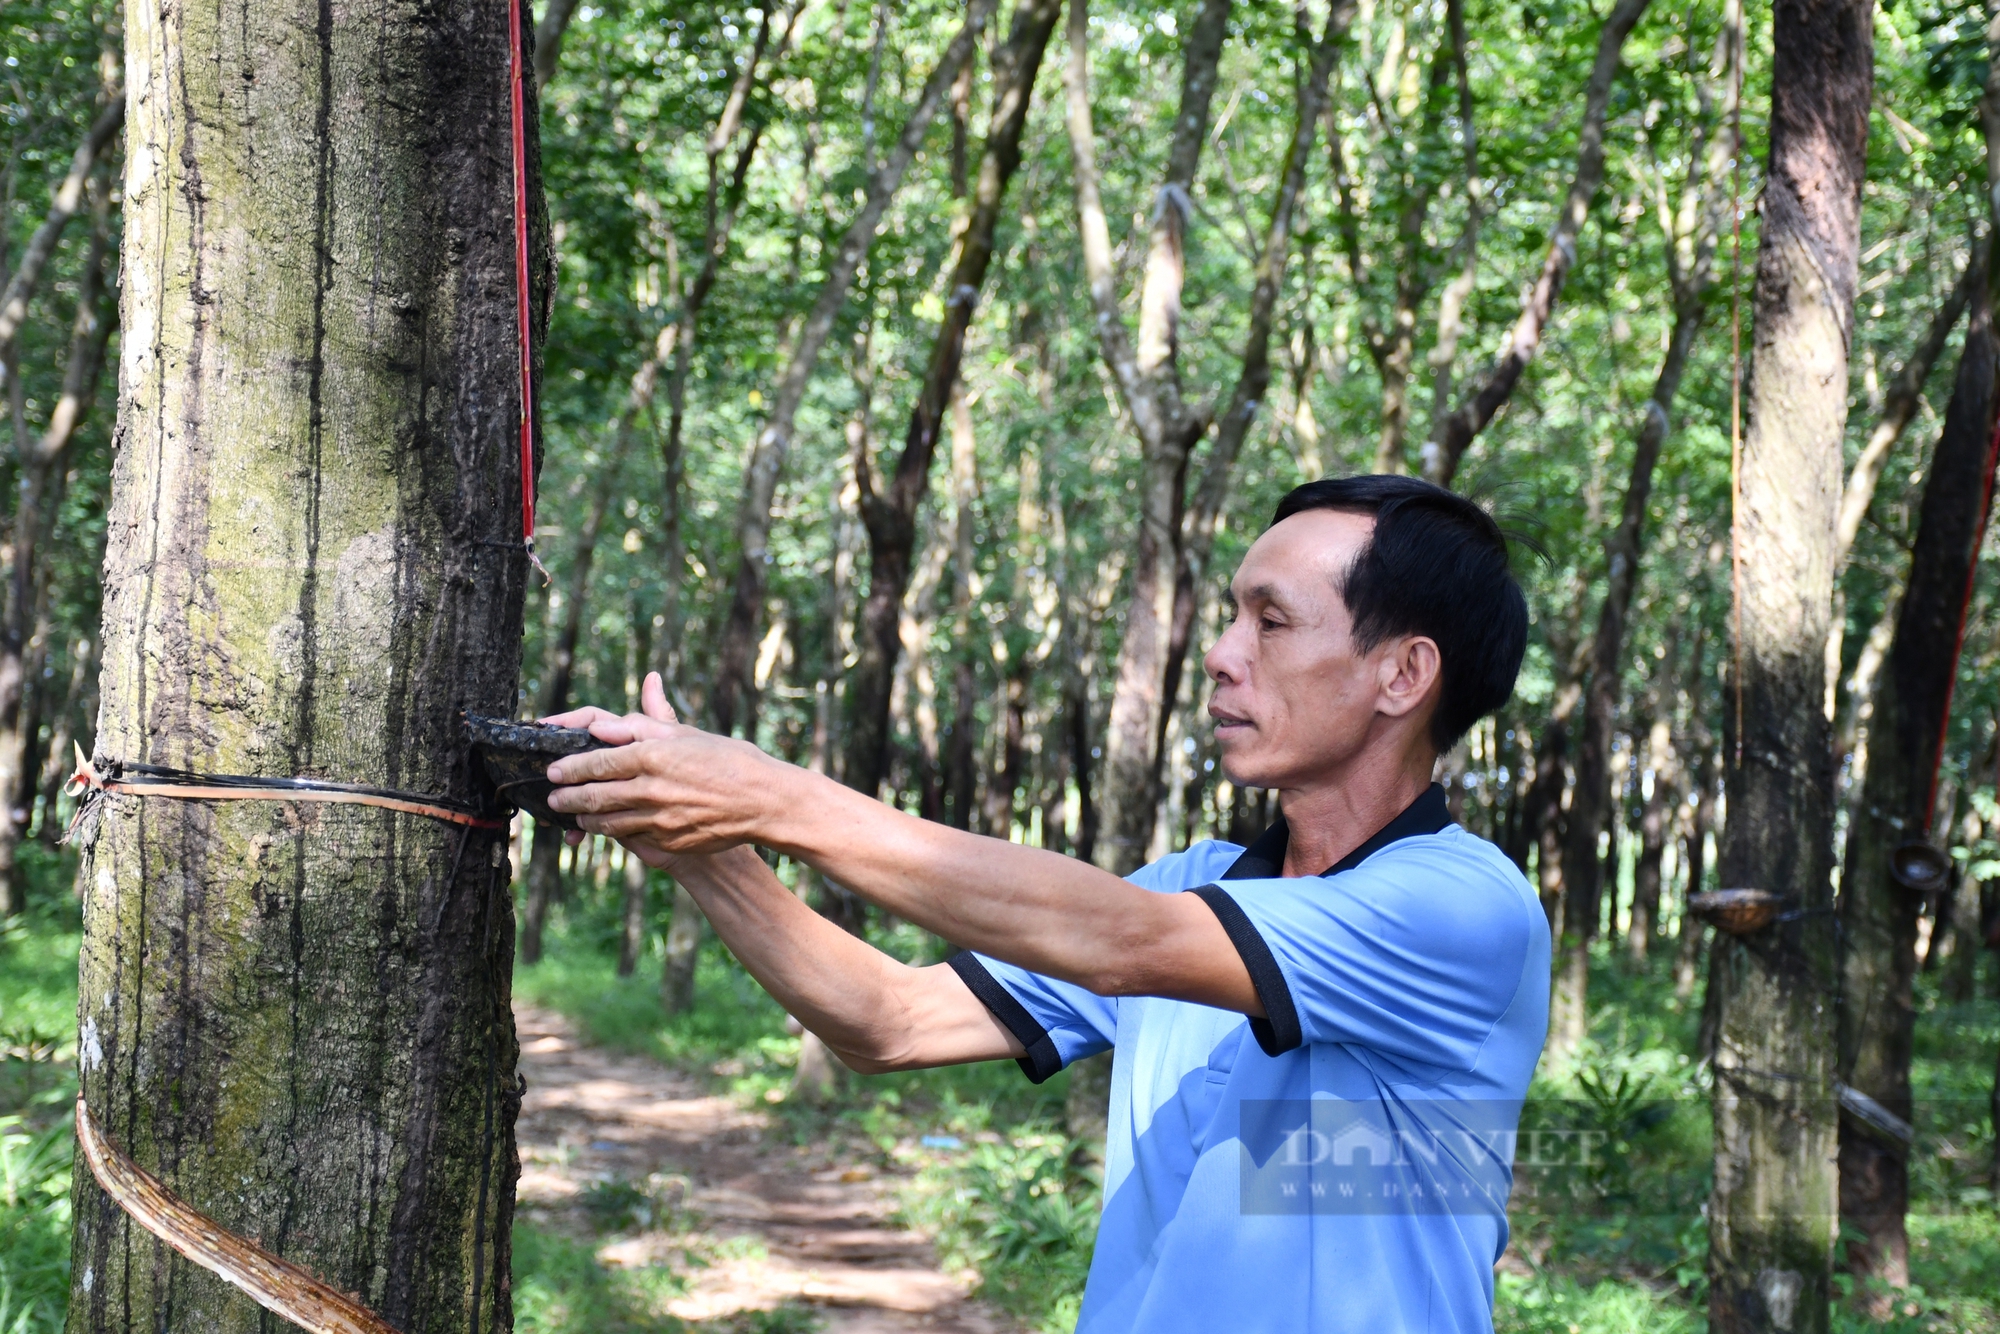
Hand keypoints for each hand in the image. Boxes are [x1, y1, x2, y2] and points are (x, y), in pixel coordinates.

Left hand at [543, 672, 787, 863]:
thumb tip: (599, 727)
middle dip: (567, 797)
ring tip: (577, 813)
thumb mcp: (686, 734)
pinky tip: (611, 828)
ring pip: (608, 822)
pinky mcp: (669, 842)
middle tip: (554, 796)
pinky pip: (632, 838)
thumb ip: (639, 728)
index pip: (597, 762)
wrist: (763, 803)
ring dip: (586, 818)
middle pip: (594, 795)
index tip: (553, 770)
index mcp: (653, 755)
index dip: (570, 768)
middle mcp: (651, 788)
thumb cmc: (728, 760)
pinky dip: (616, 832)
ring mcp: (659, 819)